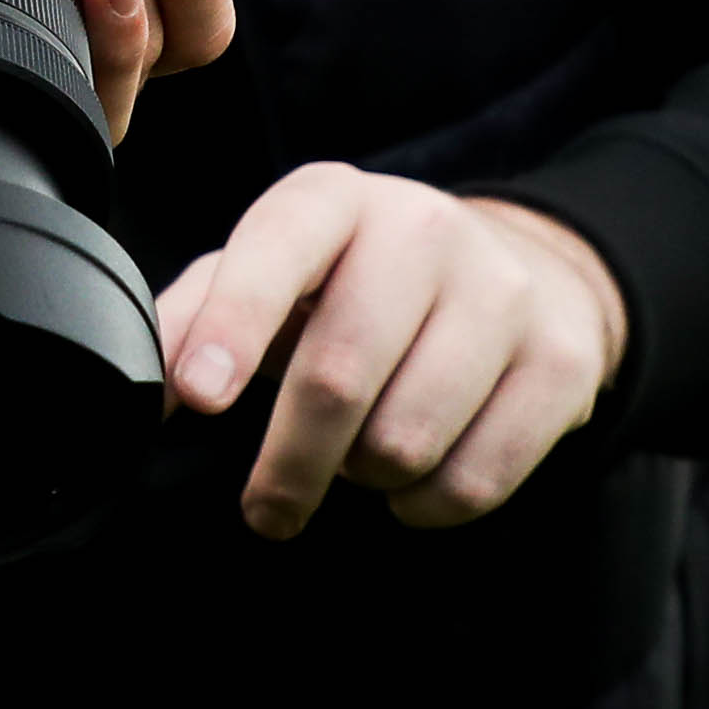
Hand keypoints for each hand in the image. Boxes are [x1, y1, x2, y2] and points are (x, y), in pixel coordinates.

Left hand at [158, 168, 628, 536]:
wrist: (520, 276)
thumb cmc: (360, 287)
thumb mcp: (275, 276)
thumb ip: (195, 317)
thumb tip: (146, 389)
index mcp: (334, 201)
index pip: (278, 249)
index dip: (233, 326)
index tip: (198, 399)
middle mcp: (423, 229)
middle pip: (339, 376)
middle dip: (289, 465)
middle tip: (268, 507)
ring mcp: (503, 292)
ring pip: (406, 440)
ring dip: (366, 477)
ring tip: (363, 452)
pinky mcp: (562, 361)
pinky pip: (473, 479)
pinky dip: (427, 504)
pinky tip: (418, 473)